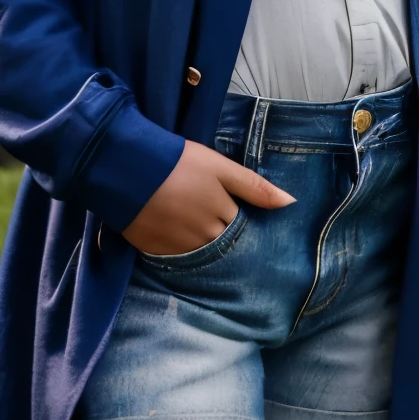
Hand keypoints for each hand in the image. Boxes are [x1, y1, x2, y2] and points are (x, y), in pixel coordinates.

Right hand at [121, 138, 295, 255]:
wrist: (127, 168)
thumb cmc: (178, 162)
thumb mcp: (220, 167)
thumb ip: (254, 187)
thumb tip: (290, 203)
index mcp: (222, 216)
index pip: (240, 227)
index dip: (236, 218)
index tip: (231, 209)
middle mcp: (204, 238)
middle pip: (221, 243)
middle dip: (220, 234)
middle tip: (208, 216)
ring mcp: (179, 249)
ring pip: (199, 252)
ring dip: (199, 243)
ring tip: (188, 222)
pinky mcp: (154, 252)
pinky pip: (174, 258)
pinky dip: (176, 247)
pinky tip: (171, 231)